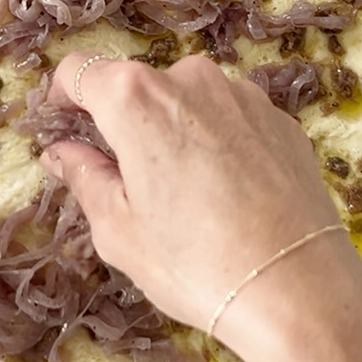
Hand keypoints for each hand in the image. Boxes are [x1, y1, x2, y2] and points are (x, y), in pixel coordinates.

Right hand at [40, 53, 361, 361]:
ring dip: (172, 130)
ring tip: (182, 191)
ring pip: (186, 101)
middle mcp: (189, 78)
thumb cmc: (194, 263)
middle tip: (123, 177)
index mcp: (135, 99)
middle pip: (136, 86)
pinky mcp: (281, 119)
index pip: (79, 71)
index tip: (61, 125)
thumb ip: (84, 177)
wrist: (300, 290)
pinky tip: (225, 193)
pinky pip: (230, 118)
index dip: (62, 97)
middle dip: (122, 122)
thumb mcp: (119, 229)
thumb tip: (62, 153)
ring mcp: (242, 95)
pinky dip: (216, 141)